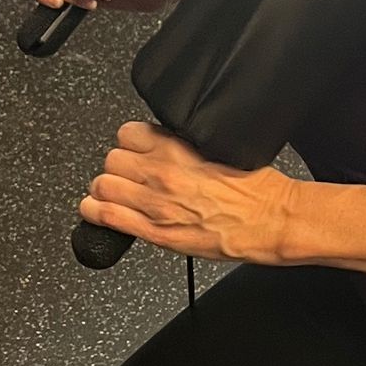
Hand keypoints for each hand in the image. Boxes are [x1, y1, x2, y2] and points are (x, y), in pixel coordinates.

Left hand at [81, 120, 296, 263]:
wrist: (270, 220)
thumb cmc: (257, 189)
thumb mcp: (221, 149)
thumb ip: (187, 145)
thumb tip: (167, 145)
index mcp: (178, 148)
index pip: (128, 133)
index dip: (130, 143)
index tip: (136, 151)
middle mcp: (162, 173)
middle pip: (112, 159)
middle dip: (118, 167)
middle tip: (129, 176)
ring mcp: (156, 204)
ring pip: (103, 185)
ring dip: (106, 188)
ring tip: (114, 194)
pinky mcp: (156, 232)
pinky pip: (108, 217)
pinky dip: (95, 212)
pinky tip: (97, 211)